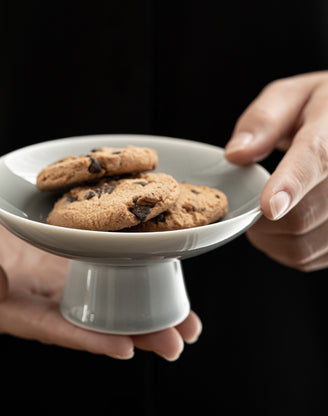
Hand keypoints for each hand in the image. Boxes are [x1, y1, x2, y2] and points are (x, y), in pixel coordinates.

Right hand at [0, 198, 201, 359]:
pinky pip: (94, 269)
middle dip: (132, 333)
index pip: (51, 328)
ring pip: (99, 299)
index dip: (86, 339)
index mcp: (5, 306)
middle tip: (176, 340)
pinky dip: (125, 276)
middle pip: (88, 321)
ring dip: (140, 310)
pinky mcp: (56, 258)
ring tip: (181, 321)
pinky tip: (153, 278)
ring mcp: (48, 279)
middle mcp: (34, 298)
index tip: (124, 348)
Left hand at [225, 71, 327, 270]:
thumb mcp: (294, 96)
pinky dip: (285, 247)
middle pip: (303, 215)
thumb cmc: (322, 110)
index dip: (291, 185)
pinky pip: (309, 258)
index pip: (316, 159)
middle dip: (261, 217)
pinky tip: (285, 225)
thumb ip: (265, 119)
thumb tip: (236, 154)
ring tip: (269, 211)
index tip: (270, 206)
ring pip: (304, 244)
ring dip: (270, 236)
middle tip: (252, 202)